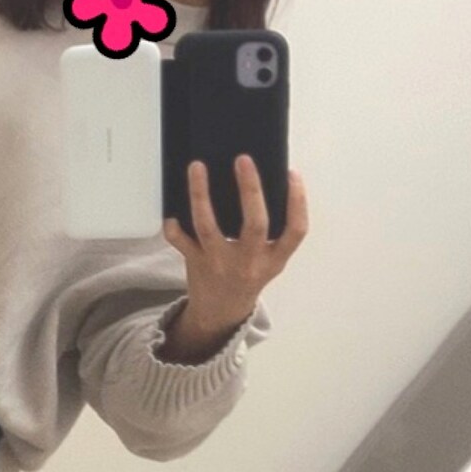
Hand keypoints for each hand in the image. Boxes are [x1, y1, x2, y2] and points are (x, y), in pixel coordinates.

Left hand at [163, 156, 308, 327]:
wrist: (220, 312)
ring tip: (198, 166)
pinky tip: (172, 210)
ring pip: (208, 226)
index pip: (296, 231)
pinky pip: (179, 241)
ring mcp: (219, 262)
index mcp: (274, 259)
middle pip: (255, 224)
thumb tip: (266, 177)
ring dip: (201, 195)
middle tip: (243, 159)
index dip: (298, 202)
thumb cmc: (248, 275)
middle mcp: (249, 261)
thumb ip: (273, 230)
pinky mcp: (195, 262)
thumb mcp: (270, 259)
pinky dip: (173, 225)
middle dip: (250, 190)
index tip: (291, 174)